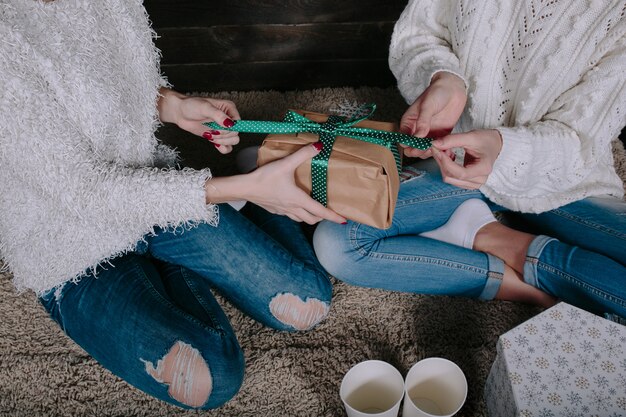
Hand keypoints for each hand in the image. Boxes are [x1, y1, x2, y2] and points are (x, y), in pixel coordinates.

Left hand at [158, 88, 240, 153]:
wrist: (180, 113)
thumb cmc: (191, 105)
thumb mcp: (205, 107)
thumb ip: (218, 115)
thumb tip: (230, 124)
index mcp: (229, 108)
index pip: (238, 123)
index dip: (229, 128)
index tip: (218, 126)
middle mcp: (228, 119)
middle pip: (235, 133)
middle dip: (222, 134)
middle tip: (211, 129)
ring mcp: (223, 129)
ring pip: (233, 141)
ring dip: (222, 141)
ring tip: (210, 135)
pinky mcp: (218, 137)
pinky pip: (227, 147)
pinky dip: (222, 148)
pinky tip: (213, 143)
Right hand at [205, 143, 346, 224]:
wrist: (245, 188)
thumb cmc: (264, 178)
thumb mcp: (285, 164)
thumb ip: (302, 155)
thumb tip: (318, 146)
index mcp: (298, 199)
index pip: (320, 211)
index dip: (333, 217)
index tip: (344, 221)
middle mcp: (292, 208)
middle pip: (312, 219)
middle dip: (322, 218)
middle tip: (328, 212)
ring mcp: (283, 211)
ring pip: (301, 219)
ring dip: (310, 217)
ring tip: (314, 210)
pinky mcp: (275, 210)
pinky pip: (290, 216)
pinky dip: (297, 214)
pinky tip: (294, 205)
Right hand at [400, 71, 466, 158]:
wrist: (453, 89)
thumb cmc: (437, 93)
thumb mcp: (427, 106)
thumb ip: (422, 121)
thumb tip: (417, 136)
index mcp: (408, 123)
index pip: (403, 139)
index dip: (409, 145)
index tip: (417, 144)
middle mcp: (417, 130)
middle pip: (412, 148)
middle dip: (418, 151)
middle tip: (427, 148)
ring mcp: (428, 134)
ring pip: (424, 151)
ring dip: (429, 153)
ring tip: (437, 149)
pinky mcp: (440, 136)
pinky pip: (437, 148)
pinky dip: (440, 152)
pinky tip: (444, 151)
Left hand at [430, 129, 501, 188]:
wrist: (495, 144)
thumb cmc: (486, 140)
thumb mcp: (471, 136)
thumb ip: (452, 140)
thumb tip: (435, 144)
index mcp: (484, 168)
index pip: (461, 173)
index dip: (446, 163)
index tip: (438, 150)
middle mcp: (480, 180)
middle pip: (452, 177)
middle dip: (442, 161)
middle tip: (438, 147)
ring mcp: (474, 183)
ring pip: (449, 179)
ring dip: (443, 164)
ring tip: (446, 150)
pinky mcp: (468, 182)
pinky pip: (451, 178)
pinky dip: (446, 167)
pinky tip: (449, 157)